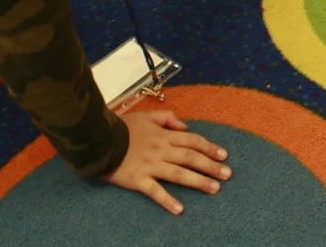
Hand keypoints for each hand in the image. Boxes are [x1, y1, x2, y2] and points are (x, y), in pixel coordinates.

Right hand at [105, 110, 231, 214]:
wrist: (98, 138)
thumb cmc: (121, 126)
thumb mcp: (146, 115)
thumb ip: (167, 117)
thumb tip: (185, 126)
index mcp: (163, 135)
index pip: (192, 140)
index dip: (210, 147)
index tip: (224, 155)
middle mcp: (161, 149)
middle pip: (191, 158)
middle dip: (211, 166)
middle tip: (227, 175)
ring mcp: (150, 165)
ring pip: (179, 174)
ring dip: (198, 182)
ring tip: (214, 189)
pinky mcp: (138, 179)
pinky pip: (155, 191)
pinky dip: (167, 201)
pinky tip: (179, 209)